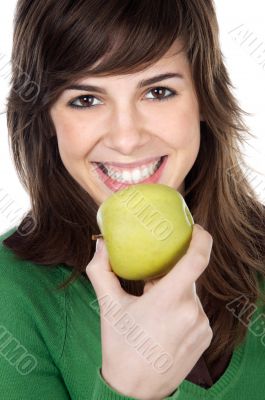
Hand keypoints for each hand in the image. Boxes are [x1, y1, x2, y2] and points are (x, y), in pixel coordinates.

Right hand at [86, 224, 212, 399]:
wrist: (135, 391)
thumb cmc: (120, 346)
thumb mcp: (108, 306)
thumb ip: (101, 271)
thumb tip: (101, 246)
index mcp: (169, 300)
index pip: (197, 259)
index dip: (201, 238)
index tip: (195, 228)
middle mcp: (192, 311)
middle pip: (187, 276)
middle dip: (169, 275)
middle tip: (149, 286)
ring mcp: (201, 325)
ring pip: (190, 294)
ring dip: (175, 293)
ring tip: (154, 311)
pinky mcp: (206, 336)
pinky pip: (195, 310)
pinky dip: (182, 308)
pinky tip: (165, 324)